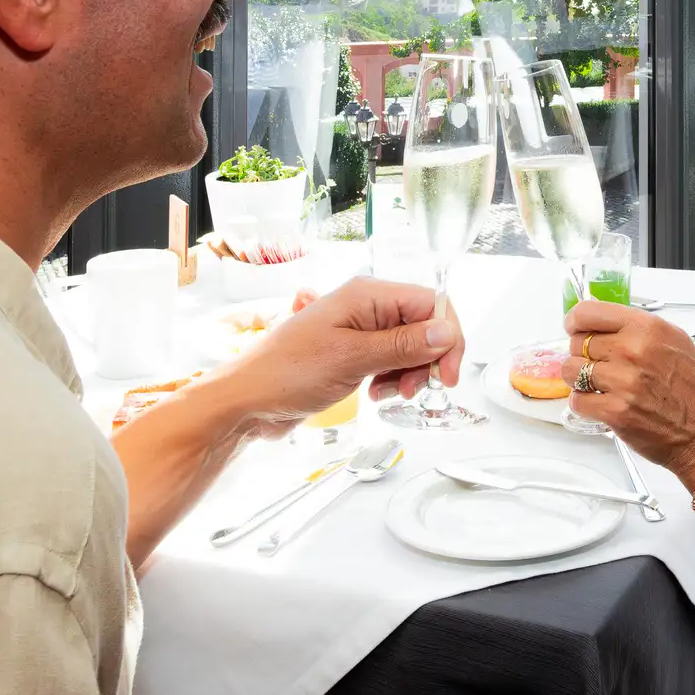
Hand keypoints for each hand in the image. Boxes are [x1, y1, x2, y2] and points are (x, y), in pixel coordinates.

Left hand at [226, 277, 463, 429]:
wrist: (247, 400)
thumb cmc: (289, 372)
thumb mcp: (352, 358)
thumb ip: (403, 345)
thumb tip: (447, 331)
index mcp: (367, 295)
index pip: (431, 304)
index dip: (447, 338)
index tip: (446, 376)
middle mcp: (366, 308)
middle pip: (423, 326)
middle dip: (427, 360)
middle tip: (415, 390)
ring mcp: (359, 331)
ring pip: (409, 347)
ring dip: (408, 374)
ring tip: (388, 394)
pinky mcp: (352, 353)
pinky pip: (389, 361)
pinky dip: (391, 379)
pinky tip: (375, 394)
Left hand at [560, 301, 694, 484]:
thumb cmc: (692, 390)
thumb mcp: (674, 340)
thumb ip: (637, 328)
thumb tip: (601, 322)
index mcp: (646, 327)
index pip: (587, 312)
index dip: (575, 322)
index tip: (575, 329)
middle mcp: (632, 350)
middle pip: (577, 342)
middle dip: (583, 355)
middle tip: (600, 366)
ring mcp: (623, 381)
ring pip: (571, 370)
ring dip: (579, 379)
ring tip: (599, 386)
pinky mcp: (615, 411)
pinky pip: (577, 400)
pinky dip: (584, 404)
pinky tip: (602, 404)